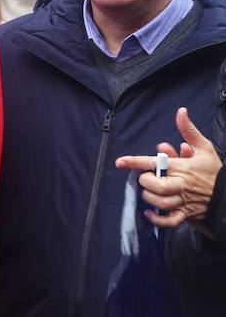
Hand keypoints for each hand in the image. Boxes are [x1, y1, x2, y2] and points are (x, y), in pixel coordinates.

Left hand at [116, 107, 222, 233]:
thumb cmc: (214, 170)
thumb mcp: (204, 147)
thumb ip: (189, 130)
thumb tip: (181, 112)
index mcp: (181, 168)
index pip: (154, 163)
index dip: (134, 162)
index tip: (120, 162)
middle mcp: (180, 185)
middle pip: (156, 186)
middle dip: (146, 182)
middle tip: (145, 178)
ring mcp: (183, 201)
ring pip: (161, 203)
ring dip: (150, 198)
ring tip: (148, 192)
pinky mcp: (187, 214)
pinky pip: (170, 221)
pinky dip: (158, 220)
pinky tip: (149, 213)